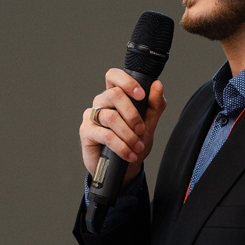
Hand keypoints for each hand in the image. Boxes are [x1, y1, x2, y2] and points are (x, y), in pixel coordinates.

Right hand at [80, 69, 166, 185]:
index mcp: (114, 95)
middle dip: (132, 113)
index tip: (141, 95)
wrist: (123, 169)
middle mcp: (101, 102)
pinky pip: (105, 135)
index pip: (113, 76)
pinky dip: (121, 146)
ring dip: (128, 134)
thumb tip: (157, 85)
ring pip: (111, 117)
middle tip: (142, 129)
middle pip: (114, 94)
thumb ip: (155, 105)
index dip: (126, 81)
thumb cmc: (133, 142)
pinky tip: (129, 154)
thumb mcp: (149, 124)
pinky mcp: (86, 132)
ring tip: (138, 146)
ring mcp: (92, 116)